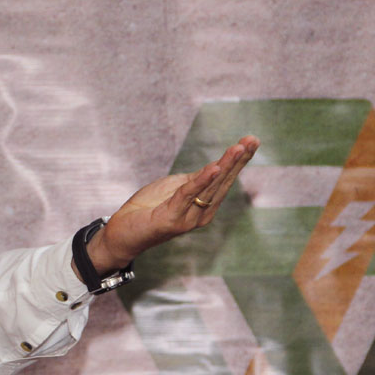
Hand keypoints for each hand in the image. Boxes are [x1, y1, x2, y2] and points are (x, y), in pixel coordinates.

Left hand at [82, 135, 258, 275]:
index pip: (224, 179)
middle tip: (253, 140)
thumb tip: (212, 168)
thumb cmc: (146, 209)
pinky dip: (202, 180)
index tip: (252, 141)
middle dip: (238, 160)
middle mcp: (201, 214)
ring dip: (225, 165)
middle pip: (222, 182)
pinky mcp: (172, 219)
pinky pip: (188, 195)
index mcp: (203, 206)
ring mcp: (188, 218)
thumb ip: (192, 180)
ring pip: (210, 187)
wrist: (121, 233)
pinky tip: (215, 167)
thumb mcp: (172, 187)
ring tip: (239, 148)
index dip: (238, 161)